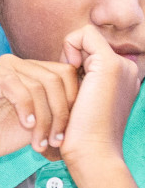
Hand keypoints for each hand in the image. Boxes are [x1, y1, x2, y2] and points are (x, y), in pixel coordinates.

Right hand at [0, 53, 80, 171]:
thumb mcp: (33, 125)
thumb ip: (54, 112)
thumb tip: (85, 113)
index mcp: (28, 71)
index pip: (66, 74)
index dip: (73, 103)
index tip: (67, 134)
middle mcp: (15, 65)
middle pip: (57, 78)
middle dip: (62, 114)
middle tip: (57, 141)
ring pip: (40, 85)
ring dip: (45, 119)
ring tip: (40, 142)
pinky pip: (16, 87)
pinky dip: (26, 109)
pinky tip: (26, 127)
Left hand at [57, 24, 141, 173]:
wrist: (92, 153)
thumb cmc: (80, 137)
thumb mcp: (81, 104)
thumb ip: (80, 84)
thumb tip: (64, 70)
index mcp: (123, 79)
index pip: (95, 52)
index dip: (75, 60)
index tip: (63, 83)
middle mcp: (127, 69)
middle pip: (91, 43)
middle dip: (70, 57)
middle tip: (60, 82)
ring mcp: (122, 65)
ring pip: (87, 36)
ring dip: (68, 53)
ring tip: (63, 80)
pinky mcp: (109, 65)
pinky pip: (84, 34)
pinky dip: (69, 46)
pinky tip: (66, 69)